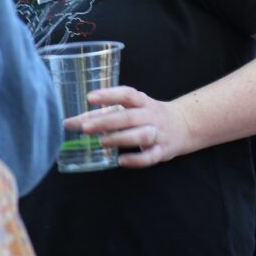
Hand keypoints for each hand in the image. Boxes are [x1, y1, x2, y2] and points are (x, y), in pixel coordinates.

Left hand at [64, 86, 192, 167]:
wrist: (184, 125)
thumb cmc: (148, 115)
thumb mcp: (133, 108)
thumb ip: (106, 114)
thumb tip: (71, 122)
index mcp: (142, 102)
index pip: (127, 94)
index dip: (109, 94)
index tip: (90, 97)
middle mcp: (151, 115)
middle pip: (129, 117)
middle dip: (106, 121)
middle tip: (85, 127)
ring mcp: (158, 133)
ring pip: (140, 135)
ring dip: (120, 139)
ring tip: (101, 143)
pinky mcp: (162, 151)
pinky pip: (150, 156)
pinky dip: (136, 160)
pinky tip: (121, 161)